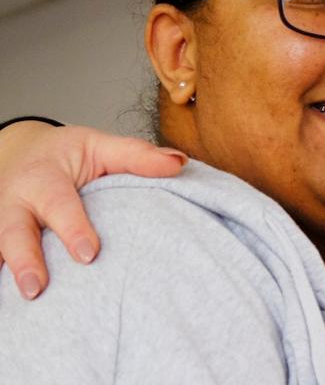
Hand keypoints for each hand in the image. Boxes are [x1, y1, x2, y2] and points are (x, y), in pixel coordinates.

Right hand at [0, 121, 186, 298]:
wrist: (26, 153)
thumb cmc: (69, 155)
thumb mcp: (101, 146)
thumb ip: (136, 155)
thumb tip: (178, 163)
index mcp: (43, 177)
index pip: (58, 203)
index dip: (72, 228)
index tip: (89, 254)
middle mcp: (15, 202)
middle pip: (13, 232)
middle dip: (25, 259)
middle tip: (38, 287)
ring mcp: (2, 224)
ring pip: (0, 248)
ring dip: (10, 274)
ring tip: (27, 299)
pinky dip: (5, 278)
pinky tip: (20, 307)